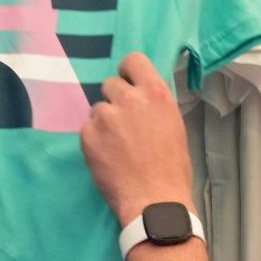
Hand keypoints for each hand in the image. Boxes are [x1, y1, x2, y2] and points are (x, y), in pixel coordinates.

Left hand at [80, 52, 193, 224]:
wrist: (154, 200)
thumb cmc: (171, 167)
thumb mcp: (173, 125)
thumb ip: (153, 105)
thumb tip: (140, 96)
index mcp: (155, 93)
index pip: (133, 60)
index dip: (128, 72)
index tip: (128, 84)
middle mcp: (128, 98)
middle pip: (111, 84)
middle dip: (115, 100)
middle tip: (123, 124)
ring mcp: (105, 116)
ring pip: (97, 109)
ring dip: (104, 122)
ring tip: (117, 147)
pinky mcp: (87, 135)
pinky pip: (87, 129)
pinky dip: (94, 141)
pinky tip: (108, 157)